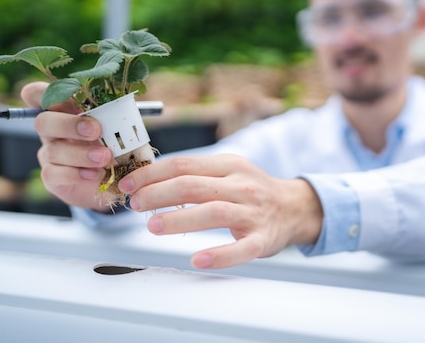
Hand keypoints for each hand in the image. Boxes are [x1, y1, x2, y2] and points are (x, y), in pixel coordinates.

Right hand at [21, 82, 113, 210]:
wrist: (113, 177)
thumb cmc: (112, 141)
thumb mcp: (114, 124)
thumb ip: (111, 113)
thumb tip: (123, 104)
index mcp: (61, 110)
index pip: (36, 94)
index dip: (42, 92)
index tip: (69, 99)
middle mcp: (50, 130)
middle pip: (43, 122)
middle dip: (69, 125)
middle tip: (96, 131)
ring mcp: (49, 154)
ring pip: (53, 151)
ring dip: (81, 154)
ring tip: (105, 157)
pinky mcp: (51, 177)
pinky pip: (54, 174)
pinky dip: (76, 174)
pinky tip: (96, 173)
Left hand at [117, 154, 323, 268]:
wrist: (294, 208)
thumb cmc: (251, 191)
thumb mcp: (228, 171)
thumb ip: (195, 174)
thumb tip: (149, 180)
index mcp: (229, 165)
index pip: (185, 164)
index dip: (153, 174)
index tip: (130, 185)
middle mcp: (241, 185)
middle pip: (193, 186)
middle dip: (159, 194)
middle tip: (136, 205)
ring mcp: (253, 212)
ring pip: (213, 213)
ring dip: (179, 219)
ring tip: (154, 226)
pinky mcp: (262, 239)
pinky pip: (240, 249)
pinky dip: (219, 256)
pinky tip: (197, 259)